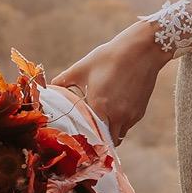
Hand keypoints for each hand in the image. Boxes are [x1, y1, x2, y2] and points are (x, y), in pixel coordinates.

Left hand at [52, 18, 169, 141]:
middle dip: (98, 140)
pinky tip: (114, 110)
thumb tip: (50, 88)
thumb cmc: (109, 57)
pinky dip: (119, 124)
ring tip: (101, 122)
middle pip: (107, 141)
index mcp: (100, 107)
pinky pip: (127, 126)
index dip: (86, 140)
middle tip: (89, 134)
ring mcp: (131, 116)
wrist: (141, 50)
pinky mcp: (140, 112)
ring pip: (118, 135)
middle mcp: (117, 116)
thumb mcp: (82, 67)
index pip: (92, 136)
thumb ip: (63, 80)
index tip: (79, 139)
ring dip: (109, 132)